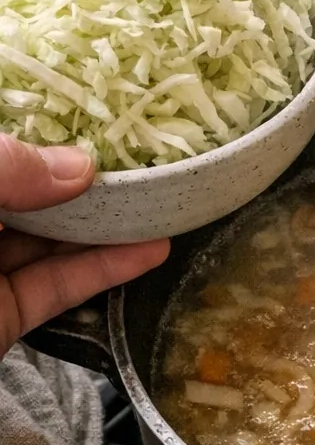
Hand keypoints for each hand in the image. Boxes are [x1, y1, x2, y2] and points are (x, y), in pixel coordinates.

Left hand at [0, 137, 168, 356]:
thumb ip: (8, 168)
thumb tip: (82, 166)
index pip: (11, 152)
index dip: (53, 135)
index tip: (105, 126)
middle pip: (38, 195)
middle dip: (90, 183)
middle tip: (147, 164)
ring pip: (54, 242)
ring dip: (110, 227)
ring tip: (167, 206)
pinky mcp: (3, 318)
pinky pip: (58, 287)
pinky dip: (106, 270)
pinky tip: (152, 250)